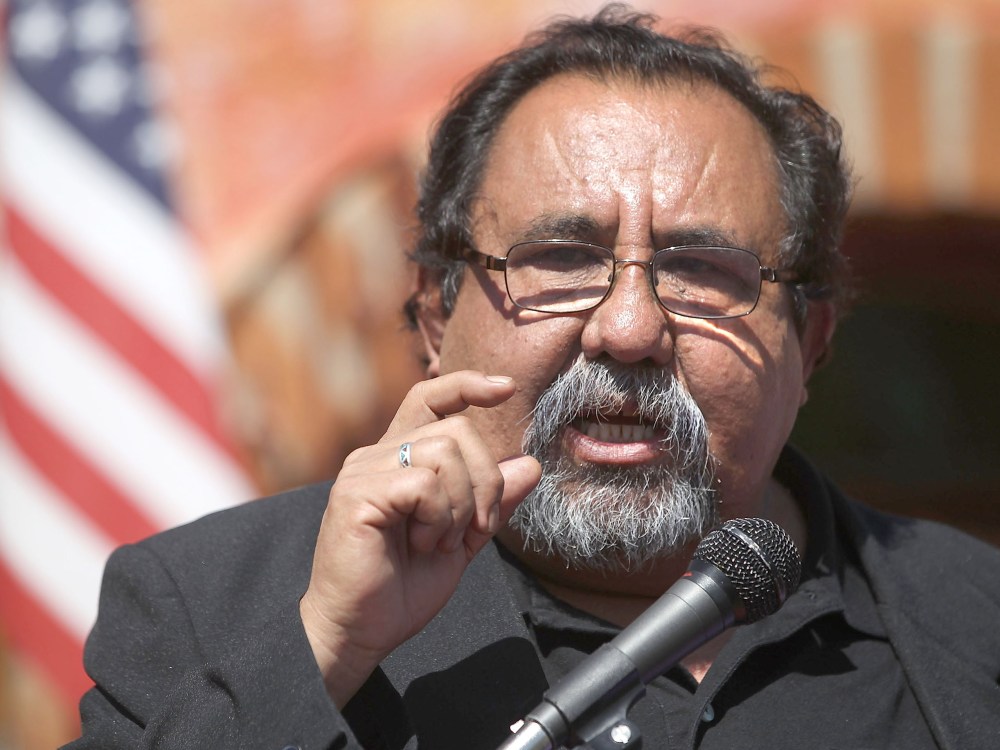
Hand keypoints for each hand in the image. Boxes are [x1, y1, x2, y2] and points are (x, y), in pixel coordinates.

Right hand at [298, 371, 540, 706]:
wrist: (359, 631)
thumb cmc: (401, 586)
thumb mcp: (463, 538)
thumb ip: (492, 501)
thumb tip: (530, 465)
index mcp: (398, 459)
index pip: (429, 398)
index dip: (466, 385)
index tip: (505, 388)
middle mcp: (377, 456)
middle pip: (455, 429)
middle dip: (485, 480)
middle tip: (475, 529)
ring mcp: (364, 472)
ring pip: (444, 453)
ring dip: (462, 506)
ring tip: (440, 542)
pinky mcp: (357, 495)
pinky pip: (425, 484)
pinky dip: (440, 518)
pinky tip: (424, 544)